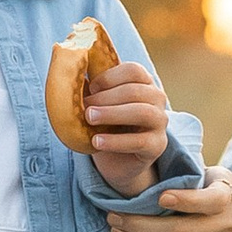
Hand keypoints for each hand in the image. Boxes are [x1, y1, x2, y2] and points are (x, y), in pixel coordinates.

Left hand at [84, 60, 170, 186]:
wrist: (117, 160)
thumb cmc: (107, 124)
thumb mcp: (98, 104)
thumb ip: (91, 89)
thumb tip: (71, 72)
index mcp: (144, 82)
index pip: (133, 70)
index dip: (110, 77)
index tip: (91, 88)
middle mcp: (157, 99)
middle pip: (135, 91)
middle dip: (106, 98)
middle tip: (85, 107)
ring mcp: (160, 122)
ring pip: (142, 112)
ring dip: (112, 114)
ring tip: (90, 119)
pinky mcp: (157, 145)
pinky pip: (140, 141)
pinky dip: (116, 141)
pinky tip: (96, 141)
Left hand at [107, 163, 231, 231]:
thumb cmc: (210, 203)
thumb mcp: (209, 182)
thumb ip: (189, 176)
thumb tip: (148, 166)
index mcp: (230, 193)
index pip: (212, 200)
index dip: (186, 200)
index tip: (159, 197)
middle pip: (182, 231)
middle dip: (141, 225)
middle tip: (114, 217)